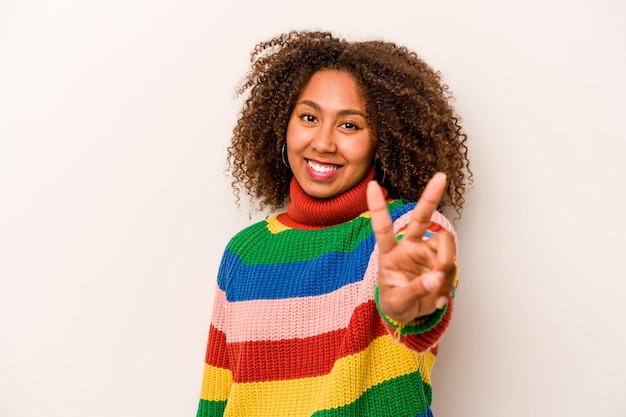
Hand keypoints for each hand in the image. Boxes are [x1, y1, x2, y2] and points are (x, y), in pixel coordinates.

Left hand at [366, 173, 456, 322]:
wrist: (409, 314)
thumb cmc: (396, 301)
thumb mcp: (397, 302)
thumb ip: (415, 290)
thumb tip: (436, 278)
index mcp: (389, 252)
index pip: (383, 227)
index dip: (377, 207)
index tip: (372, 185)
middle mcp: (409, 246)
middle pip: (420, 218)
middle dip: (431, 197)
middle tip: (441, 177)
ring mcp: (427, 252)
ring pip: (445, 244)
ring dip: (445, 266)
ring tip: (436, 289)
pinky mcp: (441, 261)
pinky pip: (452, 265)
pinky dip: (447, 284)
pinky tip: (438, 297)